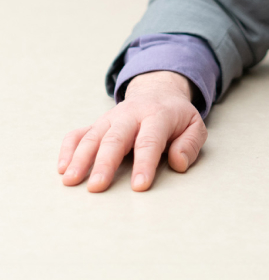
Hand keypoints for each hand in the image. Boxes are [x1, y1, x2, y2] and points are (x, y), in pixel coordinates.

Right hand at [58, 70, 207, 192]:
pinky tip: (62, 168)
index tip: (139, 186)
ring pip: (93, 136)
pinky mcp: (97, 124)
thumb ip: (190, 144)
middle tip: (97, 187)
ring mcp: (110, 119)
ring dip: (80, 158)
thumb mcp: (194, 126)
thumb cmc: (176, 117)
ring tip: (70, 180)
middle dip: (105, 163)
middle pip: (115, 139)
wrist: (158, 92)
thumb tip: (178, 163)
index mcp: (157, 115)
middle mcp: (130, 115)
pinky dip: (68, 149)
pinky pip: (78, 134)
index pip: (150, 141)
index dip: (144, 163)